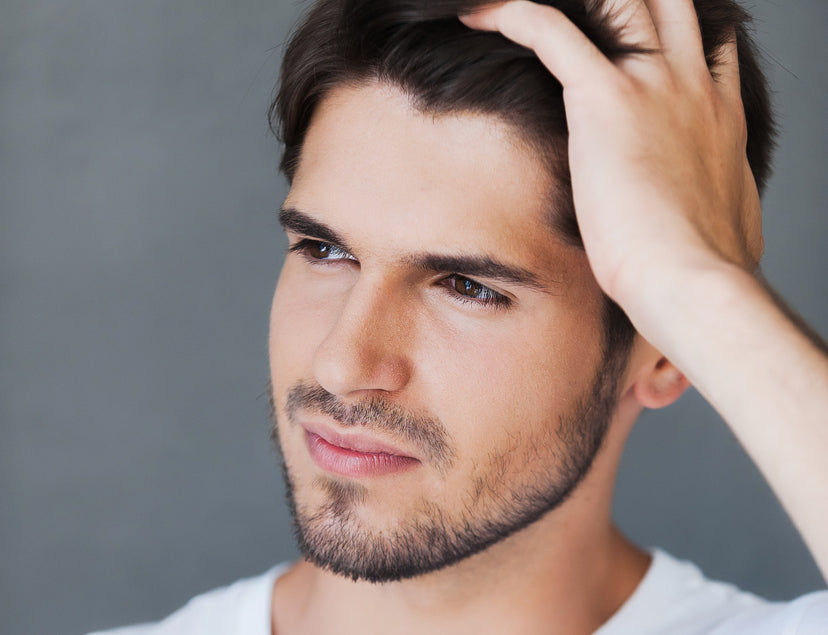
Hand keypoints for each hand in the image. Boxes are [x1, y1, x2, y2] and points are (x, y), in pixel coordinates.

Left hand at [459, 0, 762, 309]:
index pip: (703, 40)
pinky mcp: (607, 99)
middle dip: (632, 0)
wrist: (691, 281)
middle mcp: (690, 85)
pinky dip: (511, 15)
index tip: (639, 39)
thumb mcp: (729, 220)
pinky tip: (482, 17)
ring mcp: (653, 85)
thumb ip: (716, 198)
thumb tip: (707, 214)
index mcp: (718, 113)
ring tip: (521, 11)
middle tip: (588, 12)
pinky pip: (550, 30)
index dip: (670, 29)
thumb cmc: (702, 267)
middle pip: (665, 2)